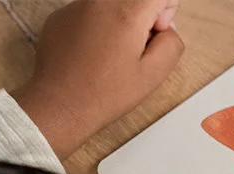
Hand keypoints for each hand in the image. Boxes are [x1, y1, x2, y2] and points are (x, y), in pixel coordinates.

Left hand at [12, 0, 183, 158]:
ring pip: (115, 4)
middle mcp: (100, 0)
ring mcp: (78, 5)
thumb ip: (171, 44)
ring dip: (122, 24)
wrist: (61, 104)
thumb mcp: (152, 75)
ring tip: (113, 56)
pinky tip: (94, 56)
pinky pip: (92, 12)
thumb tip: (168, 30)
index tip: (154, 36)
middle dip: (143, 19)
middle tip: (135, 50)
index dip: (165, 13)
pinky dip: (99, 29)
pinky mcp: (63, 15)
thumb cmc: (104, 94)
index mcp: (127, 12)